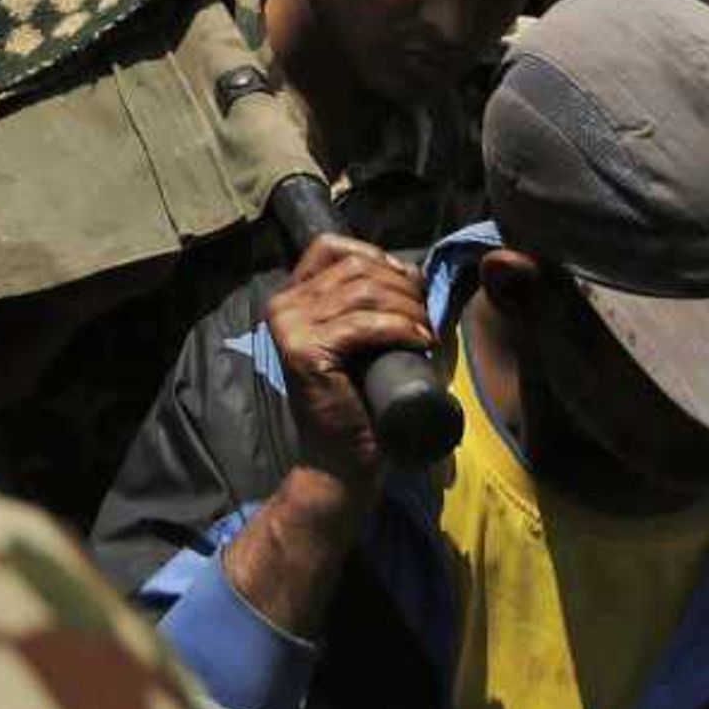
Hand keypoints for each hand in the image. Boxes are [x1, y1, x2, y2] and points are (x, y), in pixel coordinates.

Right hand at [260, 235, 434, 493]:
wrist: (341, 462)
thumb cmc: (358, 401)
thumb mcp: (360, 339)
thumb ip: (367, 303)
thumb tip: (413, 270)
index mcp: (290, 296)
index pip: (331, 246)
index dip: (376, 256)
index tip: (408, 285)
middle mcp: (281, 304)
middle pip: (354, 267)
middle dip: (402, 286)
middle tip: (427, 315)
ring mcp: (289, 327)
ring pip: (363, 292)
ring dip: (407, 307)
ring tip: (427, 330)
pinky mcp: (304, 352)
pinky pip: (361, 324)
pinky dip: (399, 327)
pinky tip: (420, 339)